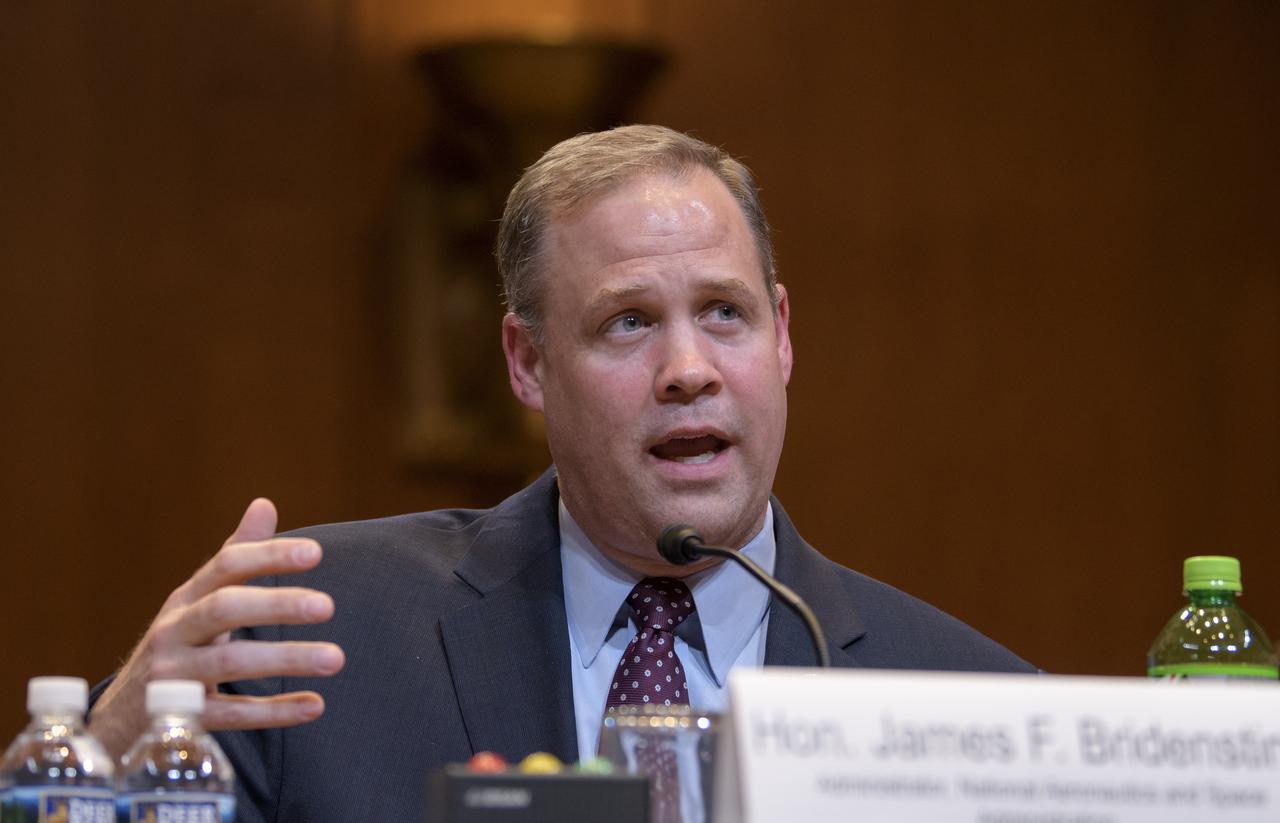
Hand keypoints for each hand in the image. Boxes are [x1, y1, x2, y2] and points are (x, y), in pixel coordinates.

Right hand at [90, 498, 345, 757]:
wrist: (121, 717)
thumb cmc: (178, 644)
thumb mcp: (199, 599)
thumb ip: (236, 556)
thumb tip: (265, 503)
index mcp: (186, 598)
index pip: (226, 565)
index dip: (269, 555)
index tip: (315, 553)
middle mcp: (174, 632)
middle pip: (224, 608)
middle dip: (277, 604)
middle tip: (327, 606)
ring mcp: (173, 676)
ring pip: (229, 662)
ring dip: (286, 658)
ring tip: (336, 658)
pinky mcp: (181, 719)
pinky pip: (231, 714)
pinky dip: (274, 711)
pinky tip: (314, 705)